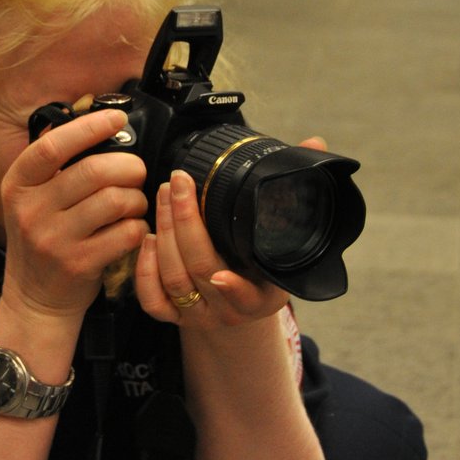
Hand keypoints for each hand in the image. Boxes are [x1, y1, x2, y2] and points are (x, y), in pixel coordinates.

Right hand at [0, 109, 149, 319]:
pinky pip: (126, 233)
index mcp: (17, 185)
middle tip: (136, 172)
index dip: (89, 127)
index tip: (116, 118)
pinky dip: (138, 227)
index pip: (53, 146)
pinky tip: (132, 229)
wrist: (34, 299)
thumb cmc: (42, 240)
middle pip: (94, 171)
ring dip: (136, 198)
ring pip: (115, 201)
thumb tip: (94, 120)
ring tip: (133, 204)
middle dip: (128, 166)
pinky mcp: (79, 264)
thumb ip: (54, 165)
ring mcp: (54, 240)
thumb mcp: (31, 199)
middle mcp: (30, 211)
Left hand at [133, 136, 327, 326]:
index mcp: (261, 298)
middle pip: (199, 271)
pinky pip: (152, 300)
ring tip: (164, 195)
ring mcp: (197, 315)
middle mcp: (227, 310)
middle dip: (185, 224)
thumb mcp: (287, 242)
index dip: (233, 287)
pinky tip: (148, 237)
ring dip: (166, 233)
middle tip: (178, 183)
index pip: (245, 296)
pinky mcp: (171, 316)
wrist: (240, 309)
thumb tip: (314, 143)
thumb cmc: (263, 269)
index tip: (223, 275)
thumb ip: (297, 190)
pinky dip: (145, 269)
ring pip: (173, 280)